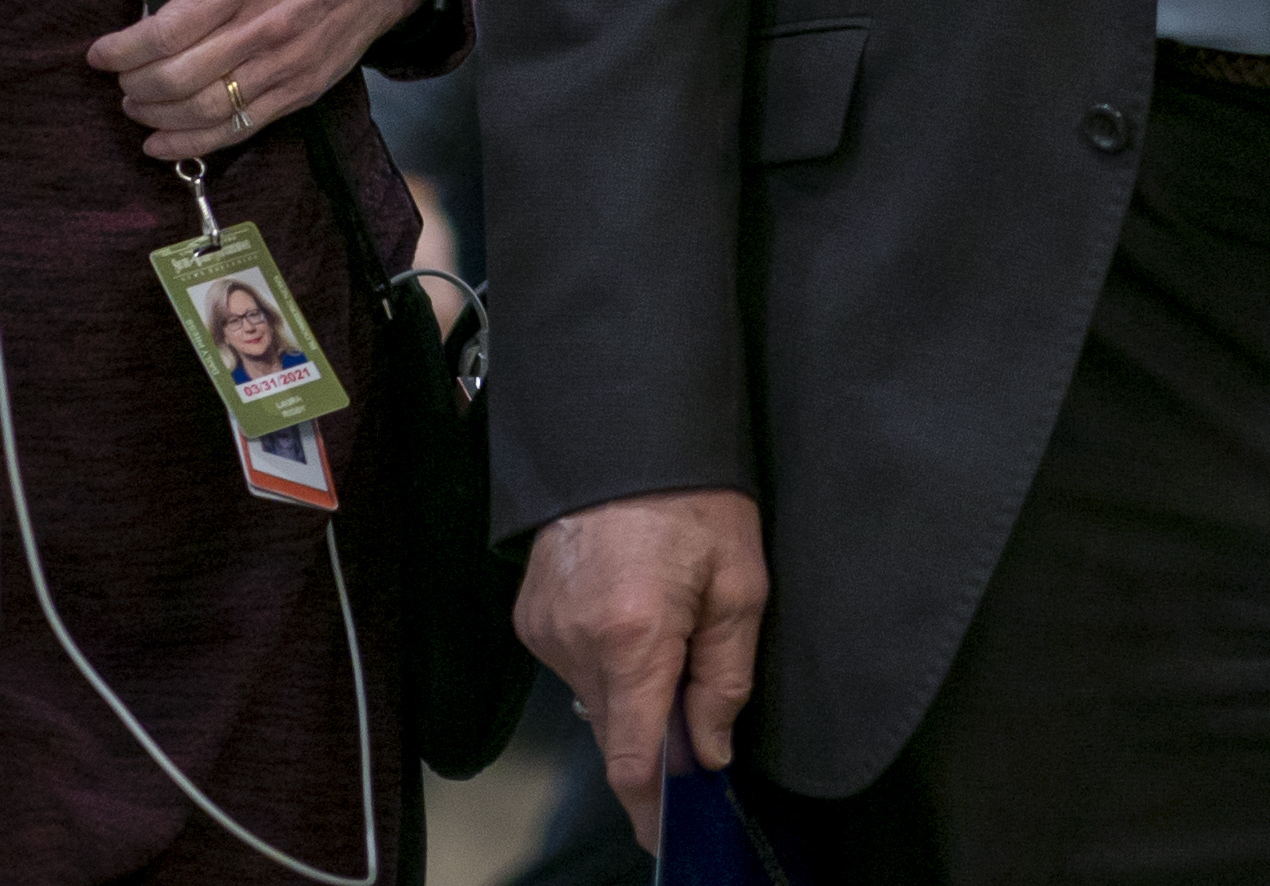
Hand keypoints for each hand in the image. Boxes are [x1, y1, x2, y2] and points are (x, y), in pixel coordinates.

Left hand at [87, 0, 427, 157]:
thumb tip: (149, 11)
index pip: (166, 30)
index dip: (122, 49)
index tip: (100, 54)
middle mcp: (265, 25)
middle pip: (178, 77)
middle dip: (134, 85)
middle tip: (121, 79)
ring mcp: (286, 64)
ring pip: (204, 110)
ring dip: (156, 116)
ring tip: (137, 106)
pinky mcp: (301, 91)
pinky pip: (238, 129)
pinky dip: (192, 144)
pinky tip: (162, 142)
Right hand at [523, 489, 771, 828]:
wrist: (626, 434)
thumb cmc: (694, 501)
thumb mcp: (739, 584)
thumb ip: (725, 679)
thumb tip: (711, 752)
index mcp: (634, 638)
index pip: (631, 759)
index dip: (652, 808)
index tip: (669, 836)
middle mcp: (576, 643)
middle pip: (616, 730)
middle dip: (657, 732)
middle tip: (697, 695)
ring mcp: (545, 631)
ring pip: (597, 698)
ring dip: (634, 688)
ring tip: (669, 624)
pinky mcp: (530, 618)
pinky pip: (575, 664)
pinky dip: (609, 659)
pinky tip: (633, 612)